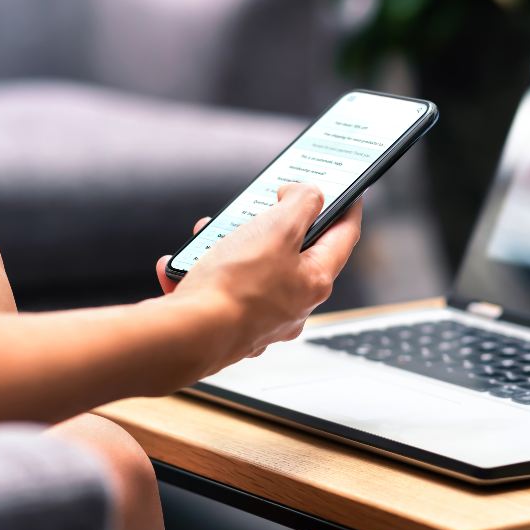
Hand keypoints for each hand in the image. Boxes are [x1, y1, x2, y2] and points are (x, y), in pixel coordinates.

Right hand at [153, 184, 361, 380]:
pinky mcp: (228, 328)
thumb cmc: (235, 288)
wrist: (188, 337)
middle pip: (292, 253)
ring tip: (207, 236)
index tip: (350, 193)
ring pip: (249, 270)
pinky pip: (215, 290)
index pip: (344, 238)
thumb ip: (302, 203)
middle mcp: (293, 305)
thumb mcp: (278, 227)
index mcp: (315, 282)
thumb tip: (306, 195)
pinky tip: (178, 267)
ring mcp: (260, 320)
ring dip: (227, 247)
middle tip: (260, 207)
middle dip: (270, 225)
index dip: (347, 210)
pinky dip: (199, 273)